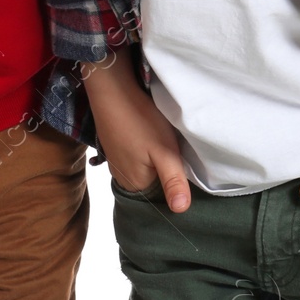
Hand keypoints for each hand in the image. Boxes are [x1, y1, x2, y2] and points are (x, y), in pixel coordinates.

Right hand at [80, 56, 191, 211]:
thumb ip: (173, 181)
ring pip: (145, 168)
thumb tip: (181, 211)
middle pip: (152, 182)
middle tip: (180, 154)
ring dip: (156, 159)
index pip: (162, 196)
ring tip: (167, 145)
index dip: (176, 184)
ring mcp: (116, 161)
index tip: (186, 169)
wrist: (112, 88)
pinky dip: (145, 149)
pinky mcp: (115, 145)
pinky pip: (135, 156)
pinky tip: (151, 136)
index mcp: (135, 185)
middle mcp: (122, 177)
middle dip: (166, 172)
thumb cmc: (140, 120)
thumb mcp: (164, 151)